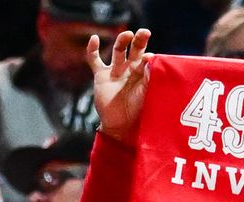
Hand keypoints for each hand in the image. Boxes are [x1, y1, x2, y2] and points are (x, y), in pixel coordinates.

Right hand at [92, 29, 151, 143]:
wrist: (121, 126)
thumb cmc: (137, 112)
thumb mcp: (145, 94)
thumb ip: (147, 77)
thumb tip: (150, 58)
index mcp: (143, 75)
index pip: (147, 60)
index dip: (148, 57)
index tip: (151, 57)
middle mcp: (130, 70)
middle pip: (135, 50)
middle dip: (139, 41)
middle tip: (145, 32)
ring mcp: (115, 72)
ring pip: (118, 51)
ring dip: (122, 41)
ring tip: (128, 34)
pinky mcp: (101, 76)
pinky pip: (95, 60)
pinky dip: (92, 50)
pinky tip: (93, 39)